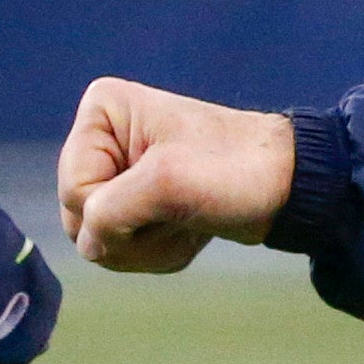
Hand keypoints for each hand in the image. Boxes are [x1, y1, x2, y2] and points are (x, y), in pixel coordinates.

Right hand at [58, 80, 295, 272]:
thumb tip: (88, 246)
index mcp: (102, 112)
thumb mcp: (167, 184)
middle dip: (133, 233)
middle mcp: (102, 138)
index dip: (117, 210)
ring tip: (190, 220)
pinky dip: (159, 251)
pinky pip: (122, 248)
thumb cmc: (235, 170)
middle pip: (79, 220)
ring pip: (100, 241)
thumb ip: (108, 214)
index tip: (168, 192)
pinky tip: (190, 229)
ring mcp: (118, 173)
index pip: (75, 190)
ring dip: (149, 246)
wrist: (287, 185)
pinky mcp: (137, 202)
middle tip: (181, 212)